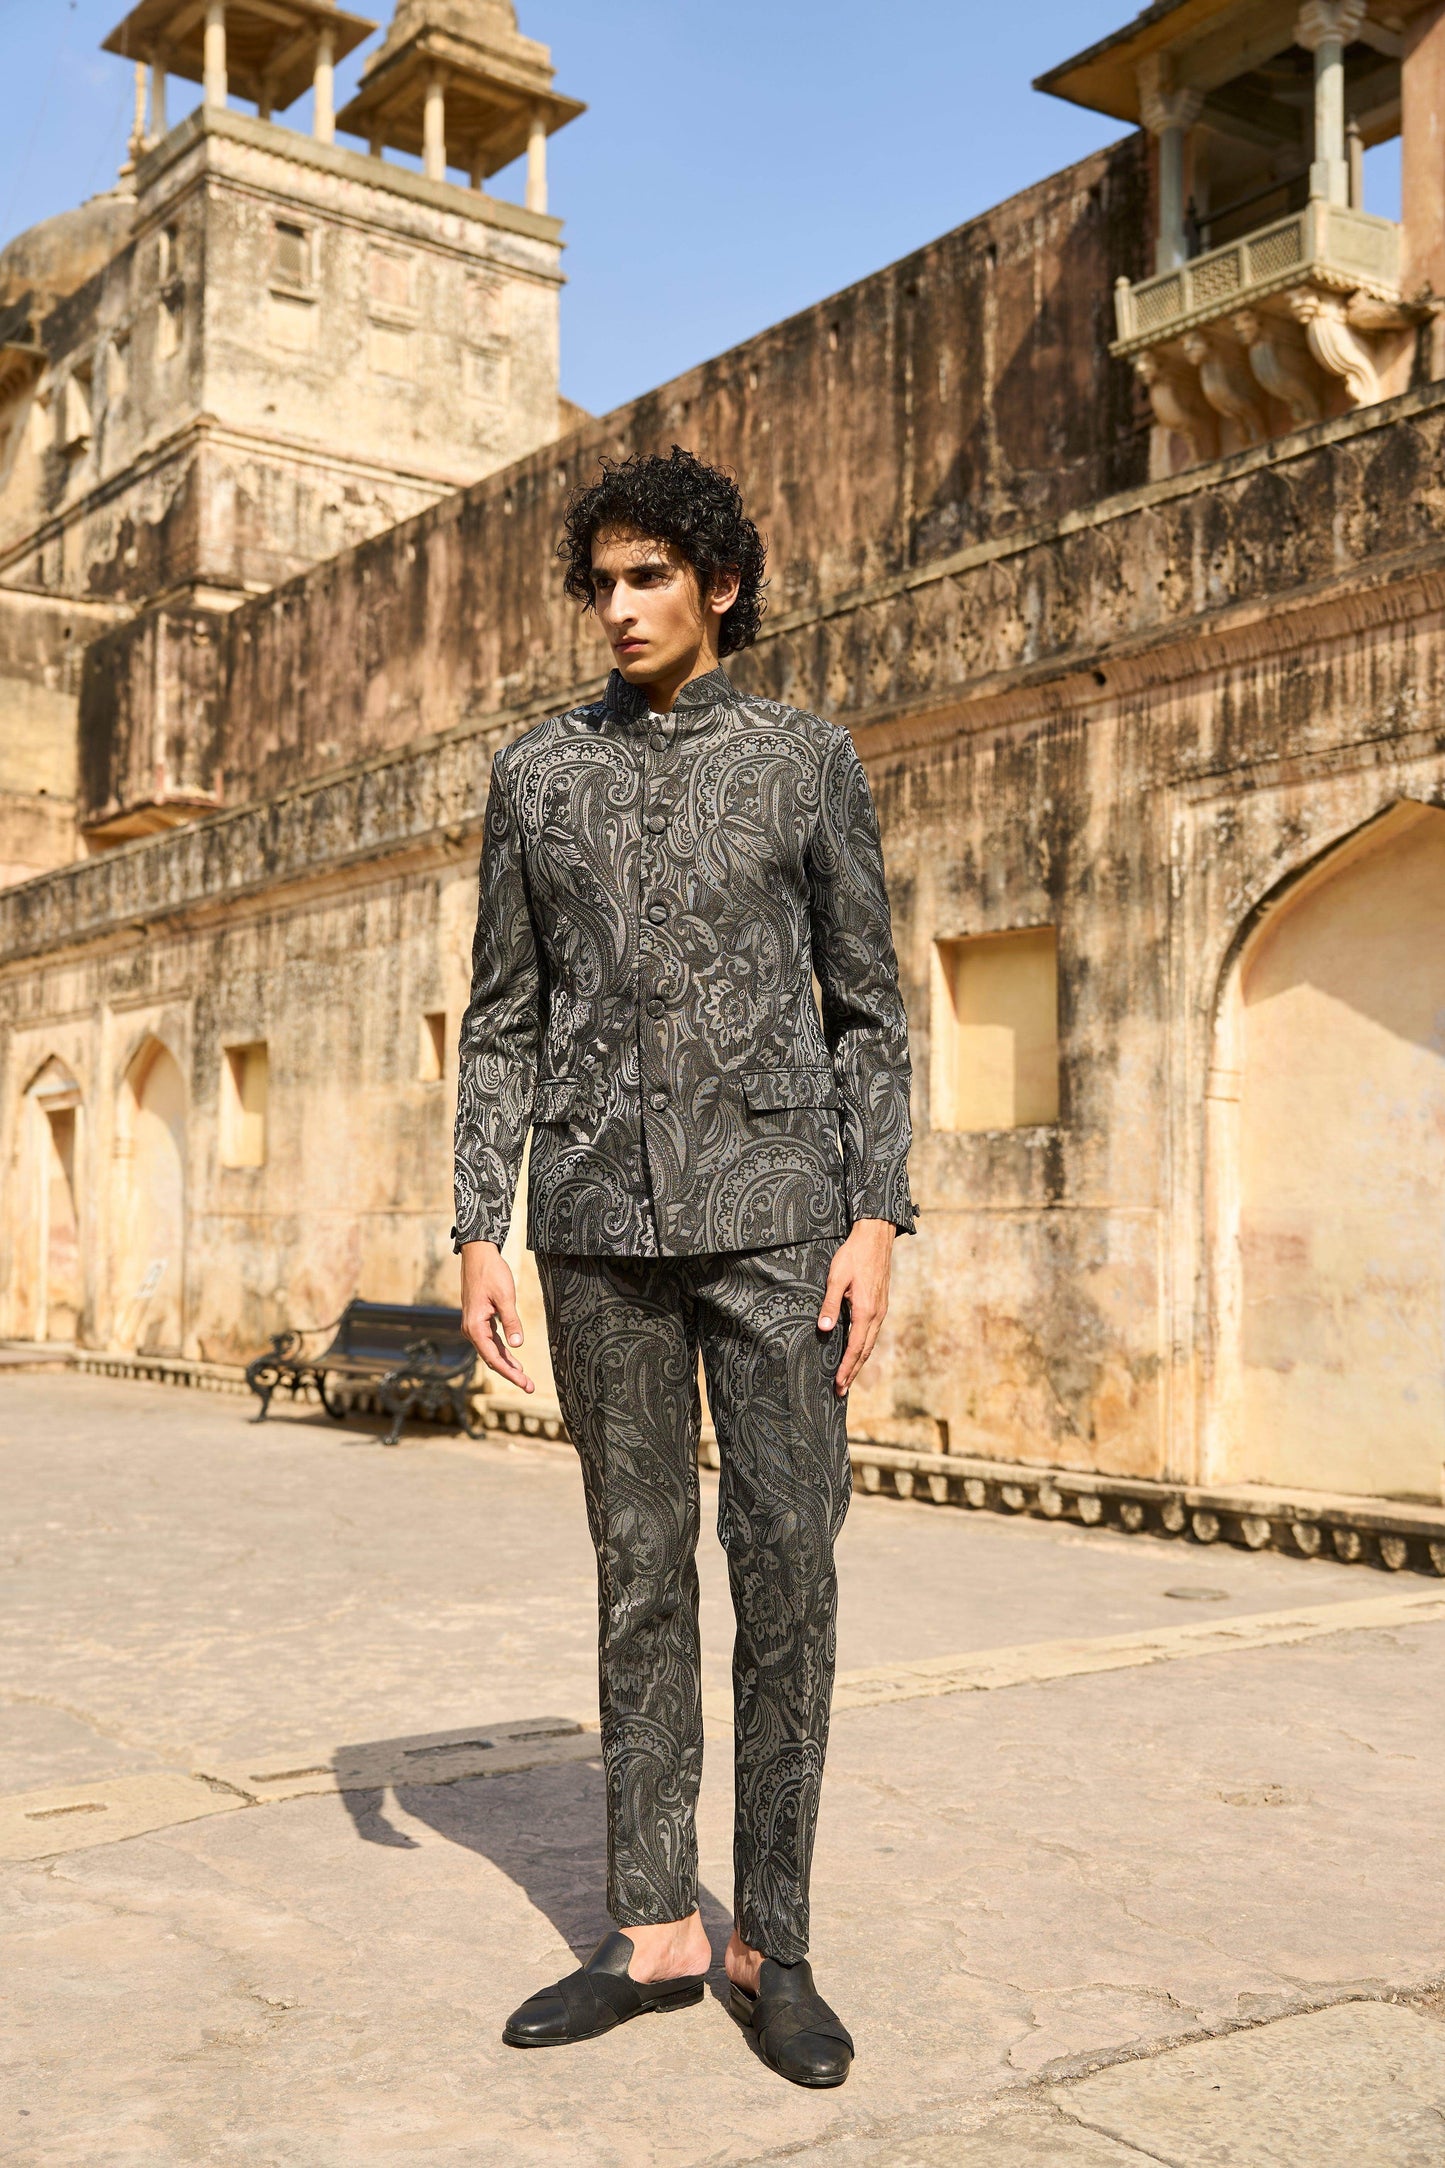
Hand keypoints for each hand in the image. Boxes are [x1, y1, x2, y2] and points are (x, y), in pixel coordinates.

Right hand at [459, 1240, 534, 1393]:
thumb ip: (511, 1322)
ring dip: (508, 1364)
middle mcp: (471, 1329)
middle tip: (529, 1387)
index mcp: (474, 1327)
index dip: (509, 1373)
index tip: (524, 1383)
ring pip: (492, 1351)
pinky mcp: (479, 1320)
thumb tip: (518, 1345)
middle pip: (492, 1358)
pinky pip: (491, 1341)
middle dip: (511, 1373)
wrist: (478, 1255)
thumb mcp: (505, 1297)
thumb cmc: (491, 1273)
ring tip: (524, 1378)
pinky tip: (514, 1359)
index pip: (493, 1357)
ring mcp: (474, 1326)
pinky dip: (503, 1351)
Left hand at [818, 1219, 894, 1395]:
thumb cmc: (853, 1255)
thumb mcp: (836, 1278)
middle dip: (853, 1372)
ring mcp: (881, 1310)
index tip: (838, 1384)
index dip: (847, 1368)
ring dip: (859, 1362)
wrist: (875, 1237)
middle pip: (865, 1351)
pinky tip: (857, 1352)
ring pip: (870, 1343)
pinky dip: (864, 1348)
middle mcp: (877, 1314)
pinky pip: (873, 1333)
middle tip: (841, 1391)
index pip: (856, 1347)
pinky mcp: (880, 1305)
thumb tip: (824, 1330)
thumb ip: (830, 1305)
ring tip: (848, 1378)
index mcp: (865, 1310)